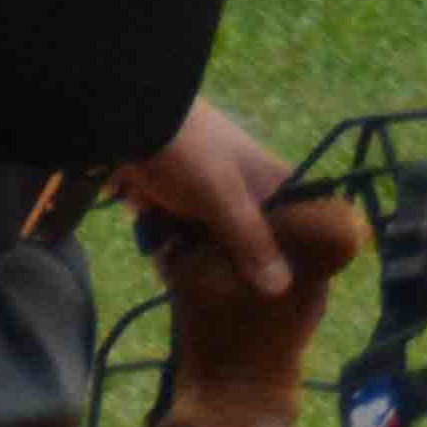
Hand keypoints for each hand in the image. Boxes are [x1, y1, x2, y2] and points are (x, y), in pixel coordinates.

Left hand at [113, 97, 293, 296]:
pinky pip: (184, 241)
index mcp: (269, 180)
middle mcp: (244, 190)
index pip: (301, 218)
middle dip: (249, 268)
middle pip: (256, 239)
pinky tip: (179, 279)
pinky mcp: (174, 207)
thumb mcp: (225, 198)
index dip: (302, 251)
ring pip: (218, 244)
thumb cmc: (189, 153)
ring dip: (210, 265)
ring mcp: (206, 199)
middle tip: (251, 303)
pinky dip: (181, 256)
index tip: (302, 286)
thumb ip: (251, 242)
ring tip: (210, 297)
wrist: (124, 123)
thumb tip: (283, 288)